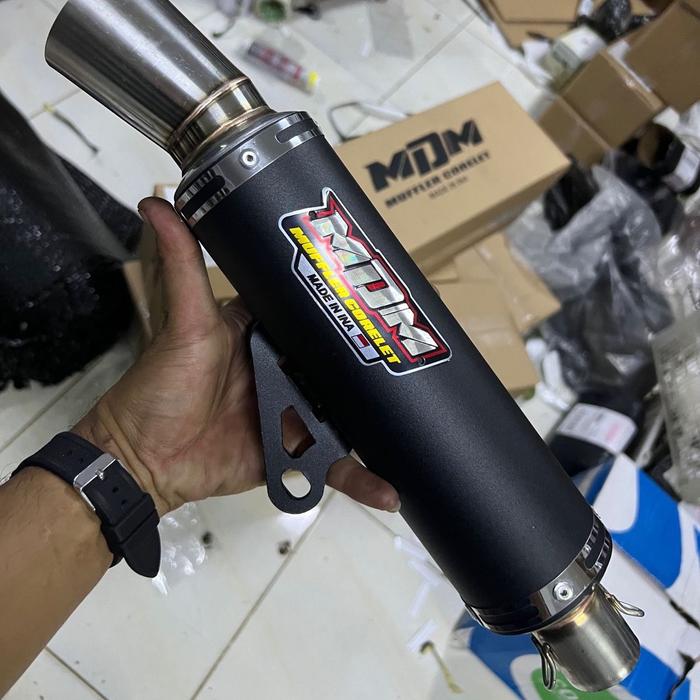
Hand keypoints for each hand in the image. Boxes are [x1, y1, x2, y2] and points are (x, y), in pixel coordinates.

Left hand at [74, 198, 399, 515]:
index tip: (388, 292)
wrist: (146, 458)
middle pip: (342, 367)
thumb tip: (159, 201)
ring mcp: (295, 414)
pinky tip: (391, 489)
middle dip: (378, 365)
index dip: (350, 307)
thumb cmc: (161, 386)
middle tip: (422, 357)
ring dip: (380, 422)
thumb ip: (183, 265)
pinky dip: (361, 479)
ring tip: (423, 421)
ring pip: (347, 416)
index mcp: (269, 337)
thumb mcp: (185, 321)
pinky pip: (334, 466)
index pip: (318, 317)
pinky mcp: (295, 453)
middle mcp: (288, 372)